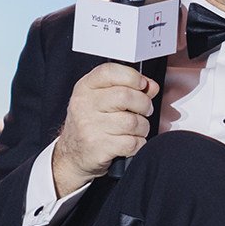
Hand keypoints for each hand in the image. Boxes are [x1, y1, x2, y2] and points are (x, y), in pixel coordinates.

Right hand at [53, 63, 159, 196]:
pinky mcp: (98, 147)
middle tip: (143, 111)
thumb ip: (129, 88)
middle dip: (144, 105)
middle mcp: (84, 105)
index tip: (142, 85)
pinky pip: (132, 142)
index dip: (132, 77)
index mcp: (85, 88)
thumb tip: (151, 86)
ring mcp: (89, 127)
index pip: (110, 71)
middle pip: (126, 96)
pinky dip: (138, 144)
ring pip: (133, 122)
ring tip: (135, 129)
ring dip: (142, 127)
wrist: (72, 154)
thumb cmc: (92, 123)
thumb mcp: (103, 100)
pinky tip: (130, 143)